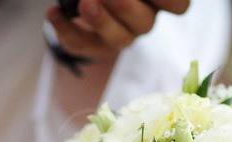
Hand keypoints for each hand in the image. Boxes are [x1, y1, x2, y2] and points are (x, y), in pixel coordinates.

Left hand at [46, 0, 189, 61]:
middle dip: (124, 6)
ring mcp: (119, 36)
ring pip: (118, 39)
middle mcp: (141, 20)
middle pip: (144, 23)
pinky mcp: (93, 46)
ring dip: (100, 21)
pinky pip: (81, 45)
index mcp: (154, 1)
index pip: (178, 5)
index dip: (171, 1)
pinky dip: (65, 29)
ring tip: (85, 3)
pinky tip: (53, 12)